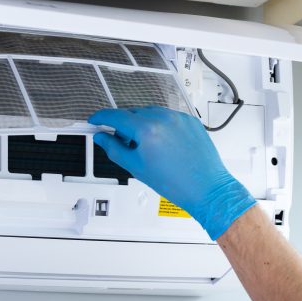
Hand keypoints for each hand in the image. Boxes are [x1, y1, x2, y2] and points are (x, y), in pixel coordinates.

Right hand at [88, 106, 255, 239]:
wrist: (206, 188)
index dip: (101, 118)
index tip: (95, 121)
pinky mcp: (190, 120)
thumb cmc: (175, 182)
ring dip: (141, 124)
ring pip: (150, 112)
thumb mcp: (136, 167)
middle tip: (121, 142)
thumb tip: (102, 138)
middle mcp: (164, 118)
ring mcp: (179, 117)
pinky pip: (167, 116)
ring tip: (145, 146)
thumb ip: (114, 149)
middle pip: (132, 113)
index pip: (115, 116)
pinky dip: (159, 125)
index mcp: (147, 129)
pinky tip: (162, 144)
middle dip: (123, 125)